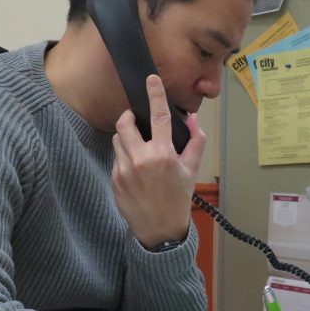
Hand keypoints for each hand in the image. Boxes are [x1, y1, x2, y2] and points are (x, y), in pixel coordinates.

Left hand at [112, 75, 206, 247]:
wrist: (160, 230)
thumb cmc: (178, 199)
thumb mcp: (191, 170)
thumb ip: (195, 142)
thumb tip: (193, 120)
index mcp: (163, 155)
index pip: (159, 117)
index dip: (155, 95)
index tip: (151, 80)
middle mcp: (141, 160)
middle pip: (126, 124)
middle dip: (130, 117)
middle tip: (136, 120)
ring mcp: (124, 170)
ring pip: (118, 140)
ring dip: (126, 137)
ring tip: (138, 147)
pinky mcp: (114, 179)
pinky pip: (116, 158)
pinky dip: (125, 157)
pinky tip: (136, 169)